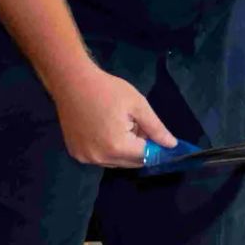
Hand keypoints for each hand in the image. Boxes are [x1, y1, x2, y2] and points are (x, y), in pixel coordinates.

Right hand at [51, 63, 176, 167]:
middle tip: (136, 124)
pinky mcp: (76, 154)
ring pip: (115, 161)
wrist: (72, 82)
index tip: (157, 135)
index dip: (155, 146)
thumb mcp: (138, 105)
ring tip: (120, 124)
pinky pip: (100, 158)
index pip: (145, 157)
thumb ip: (156, 128)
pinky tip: (105, 129)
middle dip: (139, 148)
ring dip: (124, 150)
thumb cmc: (108, 90)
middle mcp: (100, 158)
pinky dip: (108, 149)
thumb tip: (172, 145)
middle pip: (130, 162)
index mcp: (117, 146)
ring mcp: (85, 158)